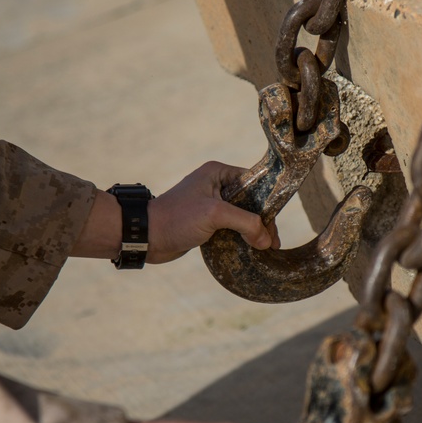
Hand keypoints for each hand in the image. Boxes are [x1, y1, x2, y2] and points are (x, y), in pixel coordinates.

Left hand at [147, 161, 279, 263]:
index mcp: (218, 172)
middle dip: (263, 222)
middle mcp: (217, 185)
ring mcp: (212, 204)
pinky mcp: (208, 222)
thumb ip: (245, 223)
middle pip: (252, 202)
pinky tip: (252, 249)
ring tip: (266, 248)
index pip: (254, 183)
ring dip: (254, 232)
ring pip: (243, 217)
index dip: (268, 203)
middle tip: (272, 242)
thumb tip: (266, 240)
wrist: (146, 236)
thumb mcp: (214, 215)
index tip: (274, 226)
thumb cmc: (176, 218)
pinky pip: (232, 227)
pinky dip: (243, 237)